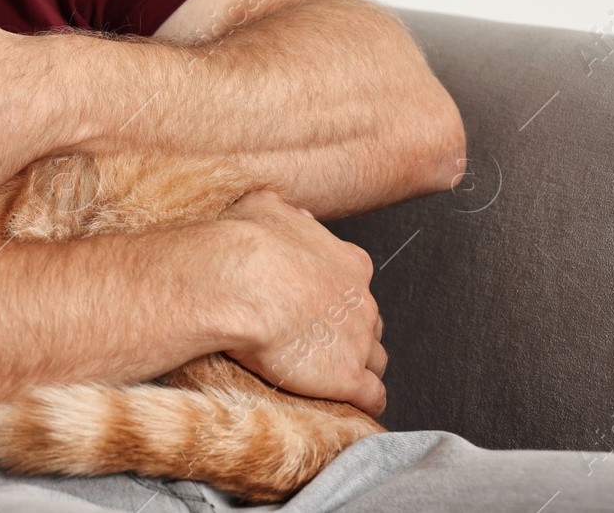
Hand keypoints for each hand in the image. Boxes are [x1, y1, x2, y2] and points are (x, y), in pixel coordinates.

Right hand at [214, 190, 387, 416]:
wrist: (237, 281)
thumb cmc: (244, 244)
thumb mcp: (264, 208)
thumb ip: (287, 214)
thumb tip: (293, 214)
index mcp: (349, 262)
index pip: (357, 285)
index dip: (337, 298)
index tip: (315, 305)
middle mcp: (361, 301)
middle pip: (368, 323)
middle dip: (347, 332)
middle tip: (314, 339)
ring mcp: (358, 340)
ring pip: (376, 359)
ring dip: (358, 366)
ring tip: (331, 374)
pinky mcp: (348, 377)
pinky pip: (373, 397)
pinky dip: (365, 402)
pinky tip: (351, 405)